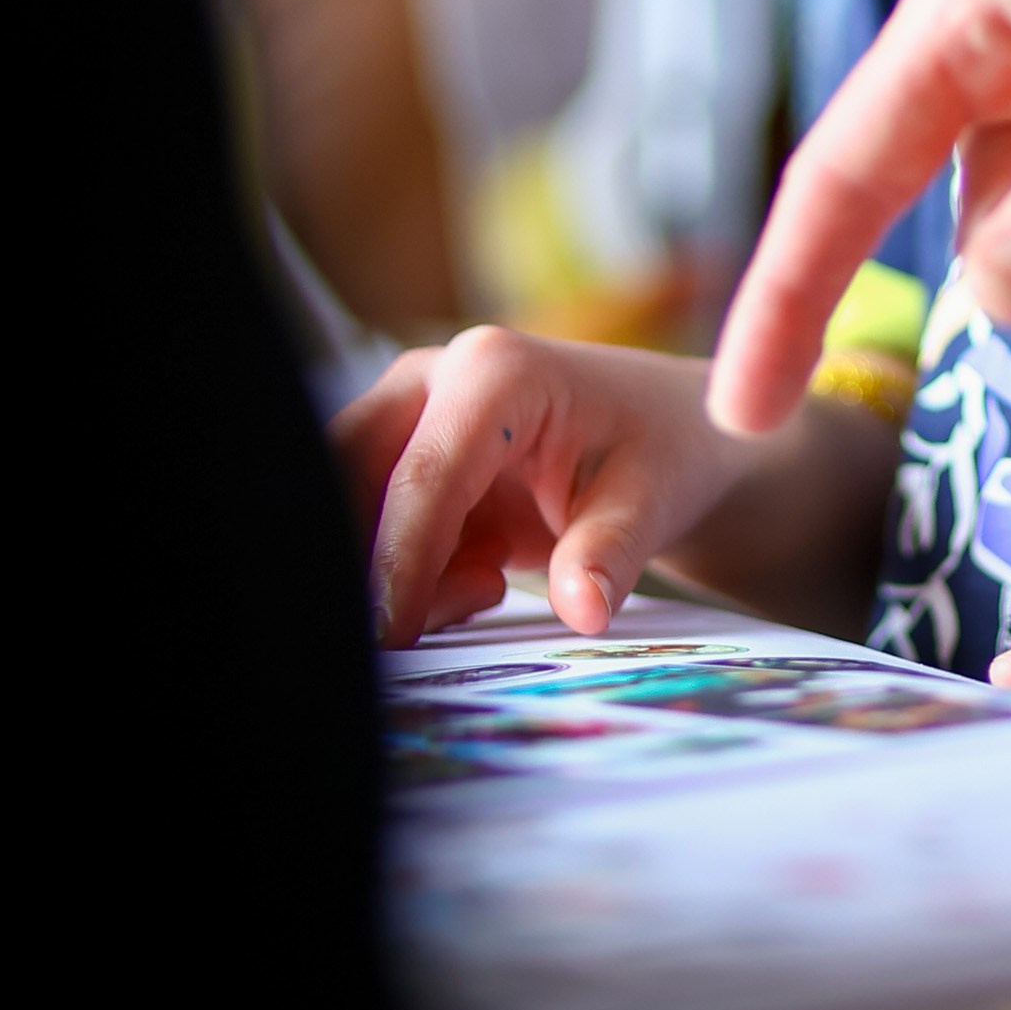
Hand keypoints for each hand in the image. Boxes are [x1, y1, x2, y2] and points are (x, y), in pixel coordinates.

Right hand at [332, 328, 757, 643]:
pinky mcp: (401, 460)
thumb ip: (610, 551)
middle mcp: (432, 379)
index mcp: (494, 371)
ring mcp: (409, 417)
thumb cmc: (660, 452)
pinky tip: (481, 573)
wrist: (665, 438)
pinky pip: (369, 531)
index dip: (399, 563)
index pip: (422, 476)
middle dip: (378, 562)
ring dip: (396, 572)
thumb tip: (582, 608)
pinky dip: (408, 573)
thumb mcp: (654, 500)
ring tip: (490, 581)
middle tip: (463, 605)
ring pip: (345, 507)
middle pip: (346, 476)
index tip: (391, 638)